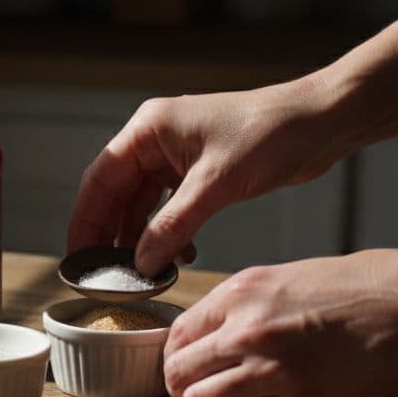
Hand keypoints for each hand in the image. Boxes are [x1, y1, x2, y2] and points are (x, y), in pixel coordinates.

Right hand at [66, 78, 342, 276]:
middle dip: (111, 234)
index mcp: (149, 128)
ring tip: (142, 272)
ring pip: (143, 204)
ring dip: (143, 237)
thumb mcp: (216, 185)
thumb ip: (173, 225)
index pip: (100, 178)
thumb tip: (141, 262)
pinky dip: (169, 232)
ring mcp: (177, 155)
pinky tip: (180, 255)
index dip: (85, 220)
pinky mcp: (199, 171)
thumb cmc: (270, 135)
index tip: (77, 257)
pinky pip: (170, 207)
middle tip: (104, 273)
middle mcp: (156, 139)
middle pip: (116, 193)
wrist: (320, 123)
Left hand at [163, 250, 397, 396]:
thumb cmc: (367, 285)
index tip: (190, 363)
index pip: (176, 335)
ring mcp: (275, 370)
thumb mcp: (289, 277)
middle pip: (178, 374)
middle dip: (185, 385)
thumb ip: (246, 305)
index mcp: (243, 292)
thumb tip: (213, 333)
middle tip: (205, 388)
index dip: (179, 354)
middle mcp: (248, 331)